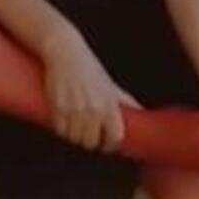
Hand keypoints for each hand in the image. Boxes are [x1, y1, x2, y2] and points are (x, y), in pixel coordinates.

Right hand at [41, 26, 140, 151]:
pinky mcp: (57, 108)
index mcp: (110, 104)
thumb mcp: (111, 85)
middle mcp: (93, 109)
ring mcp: (74, 110)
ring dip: (75, 136)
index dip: (111, 145)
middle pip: (91, 142)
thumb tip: (141, 112)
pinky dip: (63, 130)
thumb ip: (125, 100)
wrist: (67, 53)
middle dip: (91, 142)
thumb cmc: (90, 69)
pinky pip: (60, 130)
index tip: (108, 145)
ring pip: (74, 138)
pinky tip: (66, 122)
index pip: (115, 136)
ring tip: (77, 127)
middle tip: (90, 136)